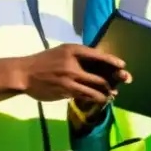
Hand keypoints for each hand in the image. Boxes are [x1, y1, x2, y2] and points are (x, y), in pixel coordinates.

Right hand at [16, 44, 131, 104]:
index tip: (122, 65)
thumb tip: (98, 60)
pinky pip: (85, 96)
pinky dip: (95, 98)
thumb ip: (79, 55)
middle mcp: (73, 64)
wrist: (25, 73)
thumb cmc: (45, 61)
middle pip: (100, 75)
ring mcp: (70, 80)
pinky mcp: (66, 92)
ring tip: (112, 94)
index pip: (98, 55)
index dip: (112, 61)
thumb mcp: (62, 51)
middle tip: (125, 81)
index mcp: (73, 51)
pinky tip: (100, 100)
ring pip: (95, 89)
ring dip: (106, 93)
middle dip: (115, 79)